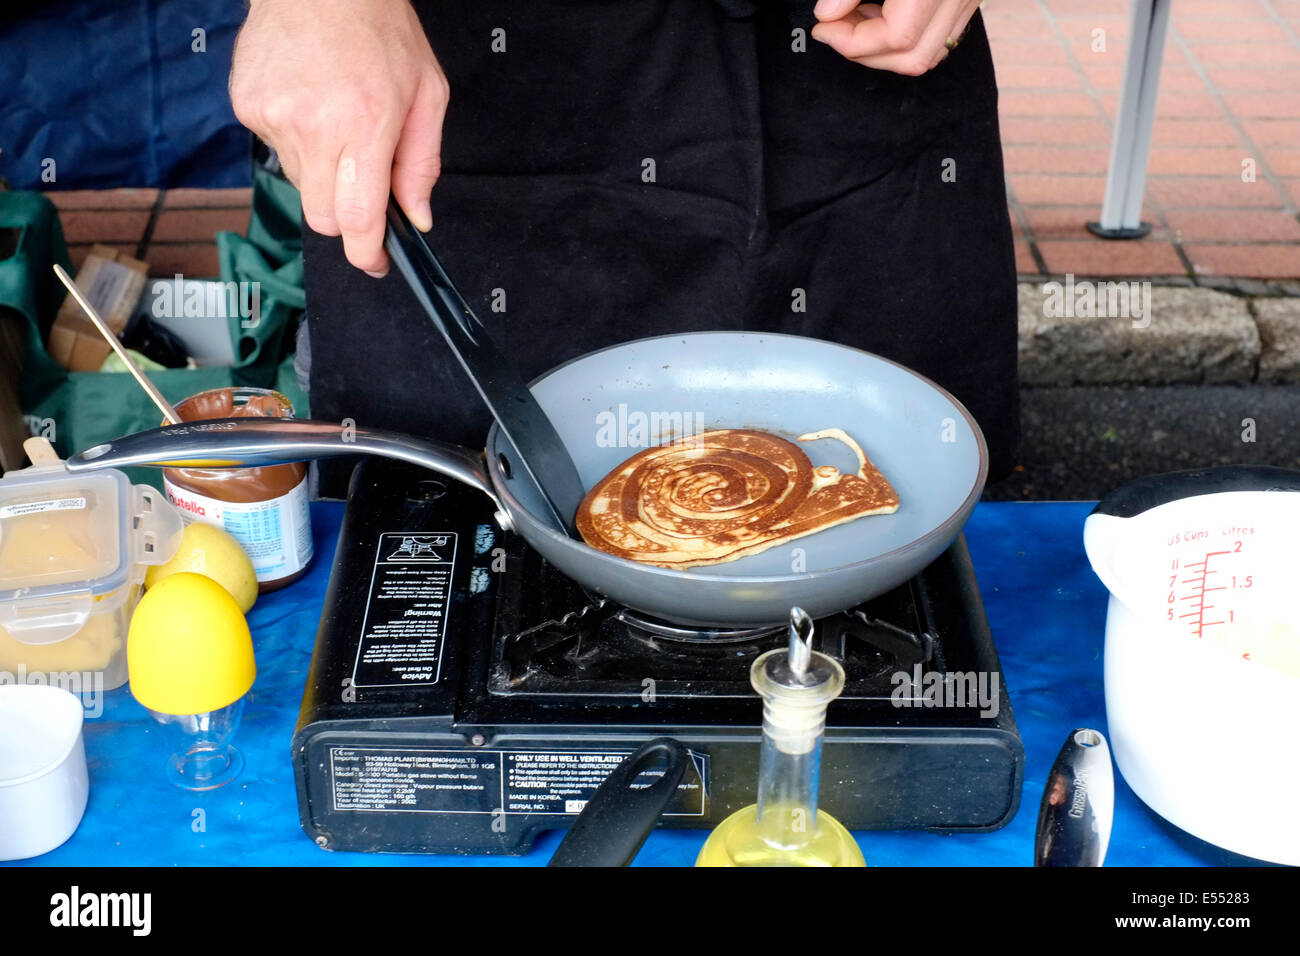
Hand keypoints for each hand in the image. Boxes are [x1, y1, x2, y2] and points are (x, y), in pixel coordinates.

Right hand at [229, 0, 448, 275]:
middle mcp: (314, 126)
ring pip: (302, 185)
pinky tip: (311, 104)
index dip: (366, 254)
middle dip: (347, 216)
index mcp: (365, 124)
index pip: (357, 219)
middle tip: (363, 180)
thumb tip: (417, 217)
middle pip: (323, 217)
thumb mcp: (427, 93)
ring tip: (337, 123)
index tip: (374, 262)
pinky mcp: (247, 107)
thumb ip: (421, 163)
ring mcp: (274, 117)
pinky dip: (298, 142)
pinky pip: (277, 152)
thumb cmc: (379, 28)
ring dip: (324, 173)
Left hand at [811, 0, 982, 76]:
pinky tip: (883, 14)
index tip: (822, 28)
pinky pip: (942, 36)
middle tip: (834, 31)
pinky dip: (908, 39)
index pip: (896, 37)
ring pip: (931, 54)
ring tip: (856, 22)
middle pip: (914, 57)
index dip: (851, 41)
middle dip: (866, 54)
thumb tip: (826, 15)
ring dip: (886, 51)